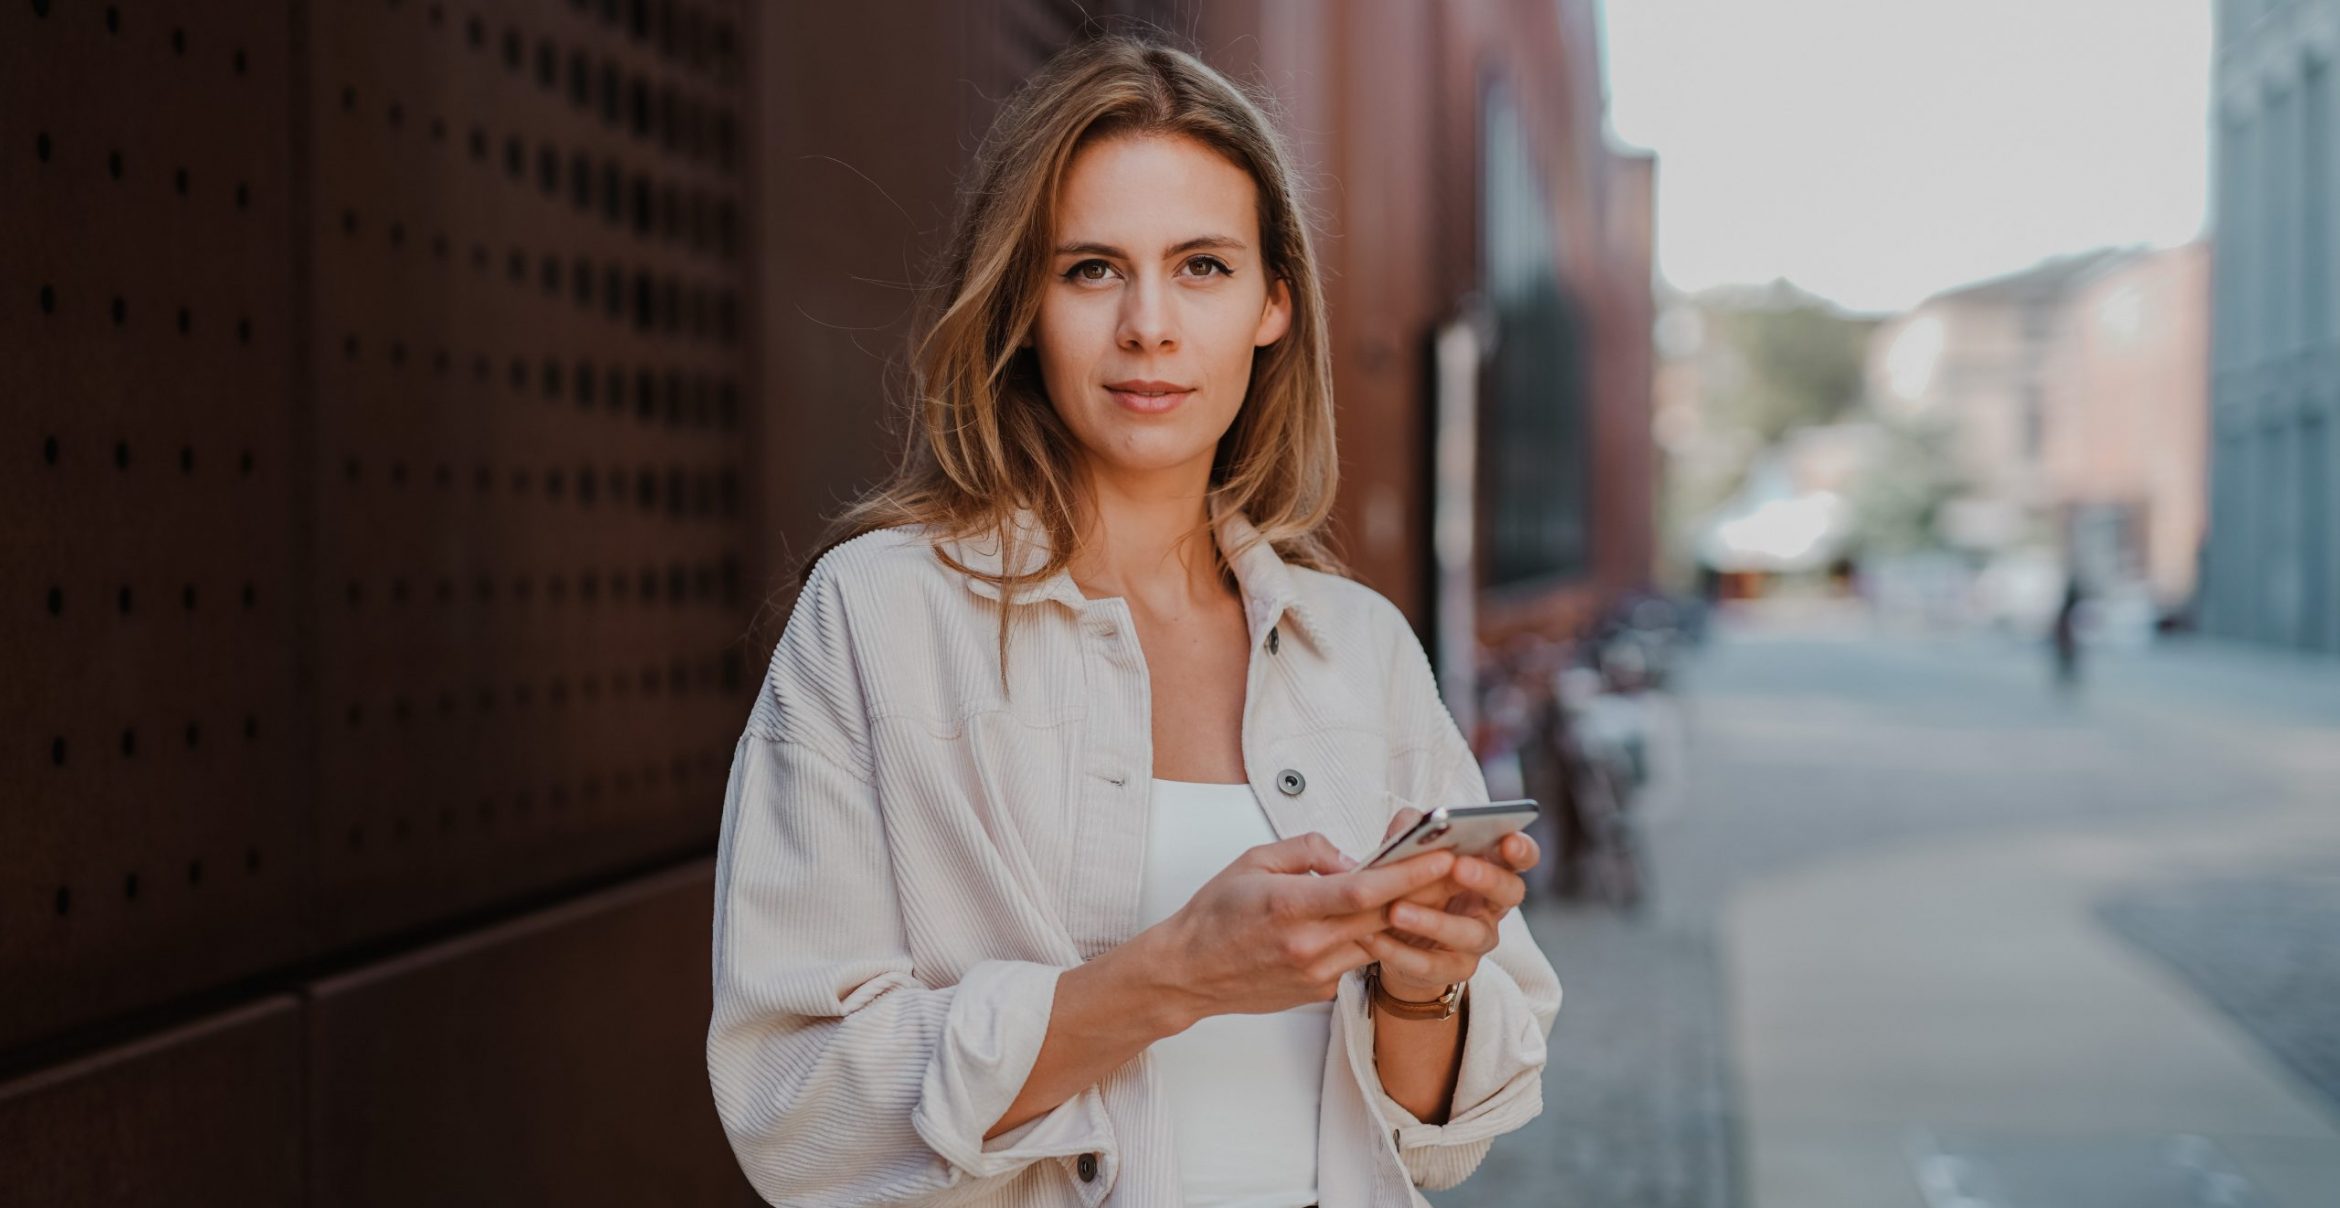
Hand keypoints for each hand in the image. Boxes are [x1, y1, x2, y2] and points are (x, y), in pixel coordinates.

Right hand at [1147, 832, 1456, 1025]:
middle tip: (1460, 867)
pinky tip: (1382, 920)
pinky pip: (1357, 959)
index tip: (1441, 856)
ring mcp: (1316, 973)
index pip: (1363, 890)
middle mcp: (1307, 945)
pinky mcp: (1319, 991)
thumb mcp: (1254, 860)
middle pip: (1383, 917)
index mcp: (1289, 906)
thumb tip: (1351, 859)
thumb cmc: (1215, 913)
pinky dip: (1372, 938)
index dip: (1408, 874)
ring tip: (1434, 890)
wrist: (1189, 972)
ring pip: (1378, 942)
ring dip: (1406, 918)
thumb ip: (1307, 851)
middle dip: (1427, 892)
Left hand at [1363, 808, 1539, 1001]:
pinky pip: (1431, 965)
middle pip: (1509, 891)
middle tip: (1459, 867)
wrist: (1392, 937)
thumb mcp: (1407, 852)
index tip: (1508, 840)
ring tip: (1397, 910)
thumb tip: (1413, 822)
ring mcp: (1477, 940)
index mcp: (1490, 868)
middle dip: (1487, 878)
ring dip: (1434, 921)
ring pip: (1469, 933)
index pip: (1520, 856)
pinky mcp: (1453, 970)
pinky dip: (1400, 951)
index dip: (1521, 849)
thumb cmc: (1409, 883)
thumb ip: (1411, 832)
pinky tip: (1373, 938)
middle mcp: (1493, 905)